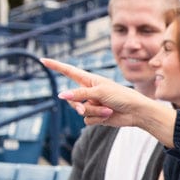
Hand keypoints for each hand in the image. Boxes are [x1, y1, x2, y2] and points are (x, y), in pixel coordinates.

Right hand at [40, 58, 175, 144]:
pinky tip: (109, 116)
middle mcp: (88, 91)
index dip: (56, 66)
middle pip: (71, 99)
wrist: (136, 112)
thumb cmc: (121, 96)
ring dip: (94, 112)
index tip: (43, 60)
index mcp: (89, 80)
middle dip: (79, 104)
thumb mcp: (100, 92)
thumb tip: (61, 96)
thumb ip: (80, 94)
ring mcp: (91, 104)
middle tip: (86, 107)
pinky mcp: (96, 116)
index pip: (68, 71)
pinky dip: (97, 119)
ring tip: (108, 110)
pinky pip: (87, 120)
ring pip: (80, 111)